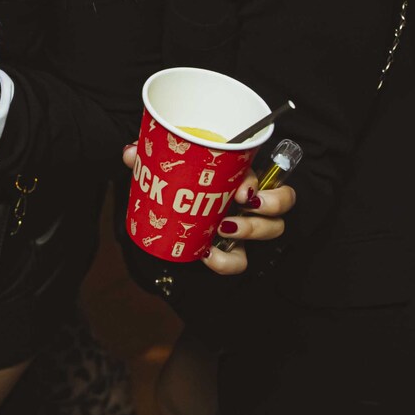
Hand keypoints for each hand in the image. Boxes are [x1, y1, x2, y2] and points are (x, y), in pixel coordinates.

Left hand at [121, 144, 295, 275]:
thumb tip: (131, 153)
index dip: (260, 180)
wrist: (167, 222)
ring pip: (272, 230)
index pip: (263, 174)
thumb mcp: (164, 170)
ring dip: (253, 229)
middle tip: (244, 202)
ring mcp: (246, 229)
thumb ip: (150, 159)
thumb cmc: (177, 188)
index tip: (244, 187)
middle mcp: (250, 202)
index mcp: (238, 176)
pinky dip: (226, 261)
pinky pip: (241, 261)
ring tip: (224, 228)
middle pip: (283, 202)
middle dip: (271, 203)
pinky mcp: (234, 253)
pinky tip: (207, 255)